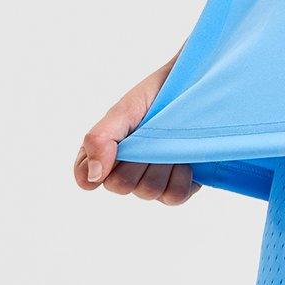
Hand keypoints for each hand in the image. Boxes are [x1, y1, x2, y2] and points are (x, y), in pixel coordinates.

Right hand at [74, 52, 197, 204]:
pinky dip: (181, 178)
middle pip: (120, 185)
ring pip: (148, 192)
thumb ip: (100, 139)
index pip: (86, 176)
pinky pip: (174, 197)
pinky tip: (185, 159)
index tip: (119, 145)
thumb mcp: (124, 110)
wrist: (198, 86)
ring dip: (162, 165)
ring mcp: (153, 180)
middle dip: (138, 160)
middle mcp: (126, 170)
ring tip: (171, 142)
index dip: (98, 167)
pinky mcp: (178, 186)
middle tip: (151, 135)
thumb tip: (92, 179)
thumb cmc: (157, 95)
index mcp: (105, 151)